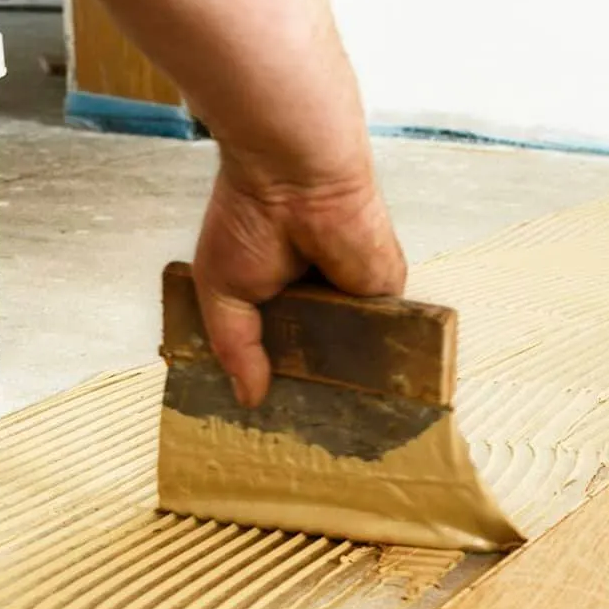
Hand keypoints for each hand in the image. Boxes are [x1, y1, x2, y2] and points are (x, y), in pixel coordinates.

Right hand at [191, 151, 407, 406]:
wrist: (290, 177)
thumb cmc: (248, 215)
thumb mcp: (222, 292)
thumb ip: (236, 347)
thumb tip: (248, 397)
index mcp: (281, 293)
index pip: (288, 348)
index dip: (282, 378)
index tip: (281, 418)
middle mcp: (322, 296)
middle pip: (326, 356)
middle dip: (319, 388)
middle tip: (312, 432)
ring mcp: (356, 297)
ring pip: (356, 354)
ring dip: (347, 378)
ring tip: (338, 421)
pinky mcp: (386, 293)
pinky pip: (384, 339)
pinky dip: (374, 361)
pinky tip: (364, 391)